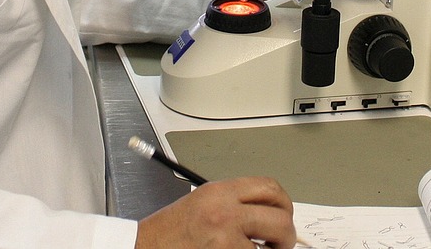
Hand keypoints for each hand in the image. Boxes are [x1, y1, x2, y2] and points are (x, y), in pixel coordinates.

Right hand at [135, 177, 296, 248]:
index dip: (284, 203)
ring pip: (270, 247)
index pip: (270, 188)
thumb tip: (270, 213)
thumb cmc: (168, 233)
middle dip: (286, 235)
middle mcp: (225, 212)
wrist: (143, 248)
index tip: (284, 214)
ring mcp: (225, 240)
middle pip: (280, 218)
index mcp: (219, 192)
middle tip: (281, 244)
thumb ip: (234, 204)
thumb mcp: (201, 203)